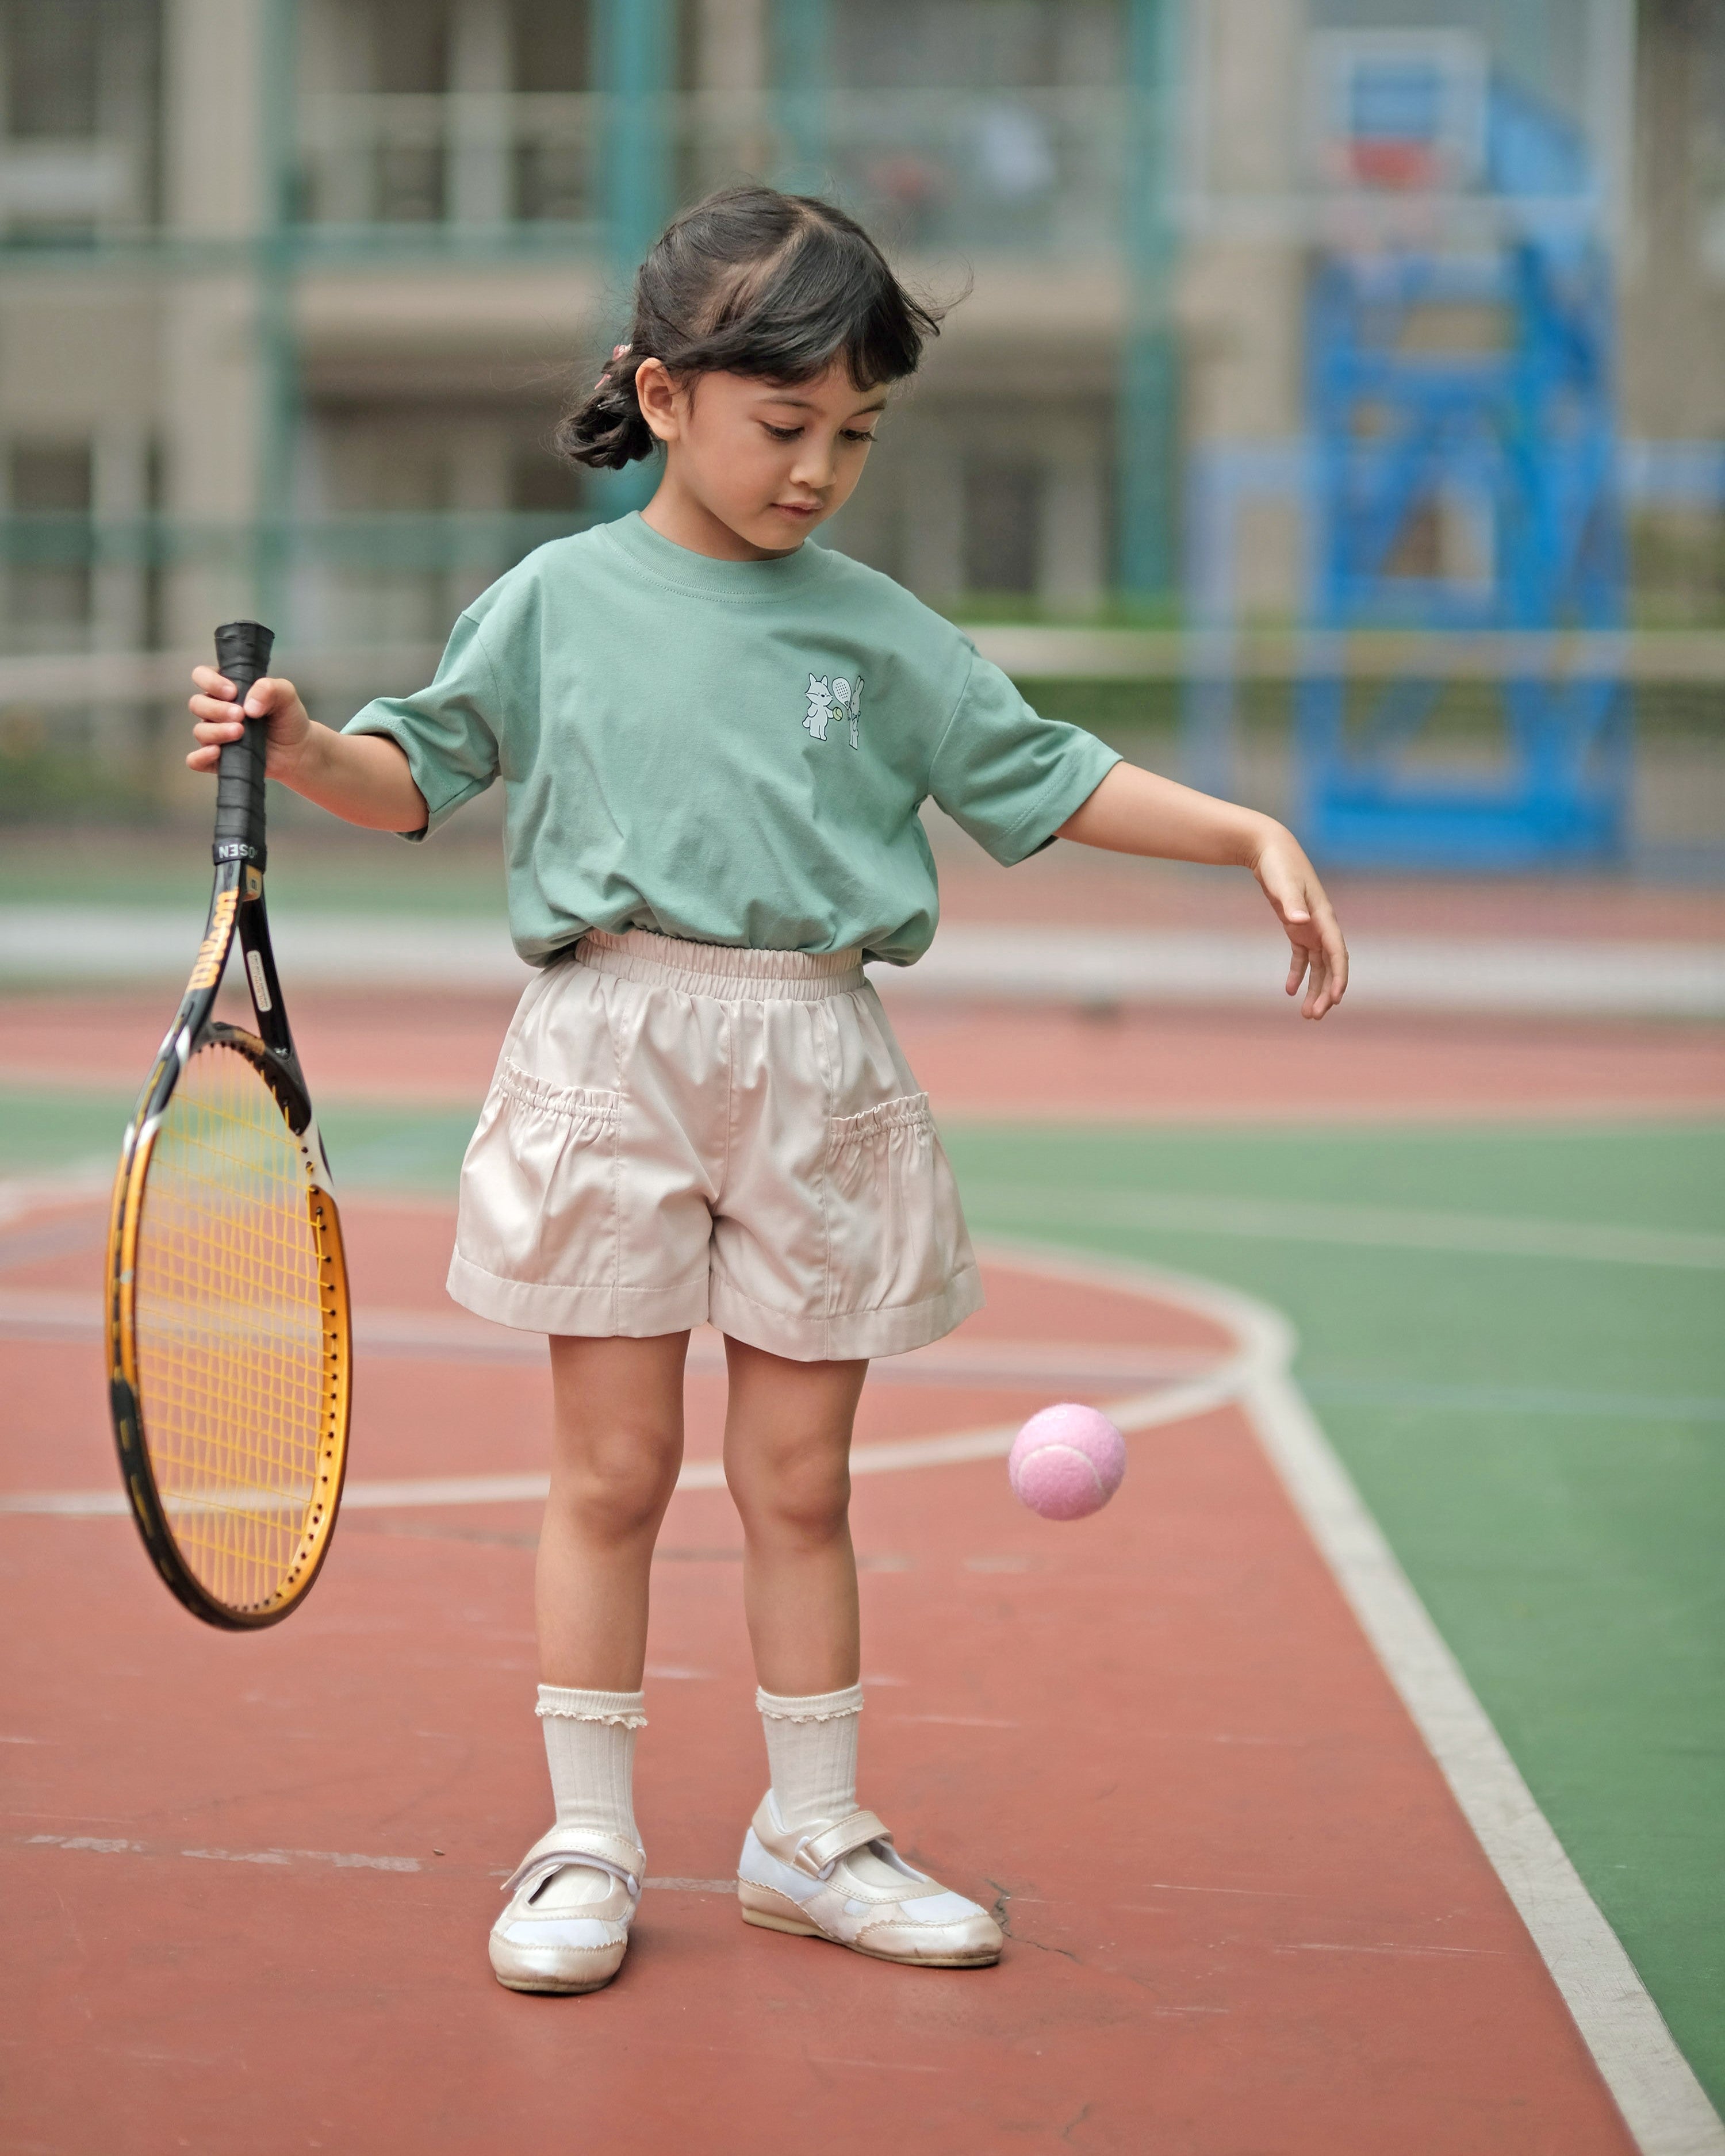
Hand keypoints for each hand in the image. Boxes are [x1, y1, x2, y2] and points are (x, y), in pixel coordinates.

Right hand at [187, 668, 310, 779]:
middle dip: (217, 709)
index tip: (233, 692)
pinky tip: (217, 752)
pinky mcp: (218, 759)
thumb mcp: (285, 695)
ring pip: (200, 731)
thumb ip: (269, 689)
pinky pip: (196, 760)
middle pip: (197, 704)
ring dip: (217, 731)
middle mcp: (216, 710)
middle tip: (241, 715)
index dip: (210, 681)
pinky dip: (200, 757)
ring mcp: (215, 735)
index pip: (201, 676)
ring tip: (240, 732)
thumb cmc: (287, 718)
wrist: (298, 750)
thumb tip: (248, 706)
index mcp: (225, 689)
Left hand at [1251, 826, 1348, 1019]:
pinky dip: (1298, 973)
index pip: (1337, 953)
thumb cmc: (1278, 864)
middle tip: (1314, 1016)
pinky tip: (1289, 990)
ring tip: (1307, 1013)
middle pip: (1330, 965)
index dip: (1338, 977)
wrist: (1269, 849)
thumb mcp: (1281, 883)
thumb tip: (1299, 921)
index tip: (1334, 999)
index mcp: (1324, 916)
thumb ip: (1290, 902)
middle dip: (1325, 991)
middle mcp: (1321, 924)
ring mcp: (1310, 927)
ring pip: (1318, 965)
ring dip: (1315, 988)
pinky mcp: (1297, 927)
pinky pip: (1302, 957)